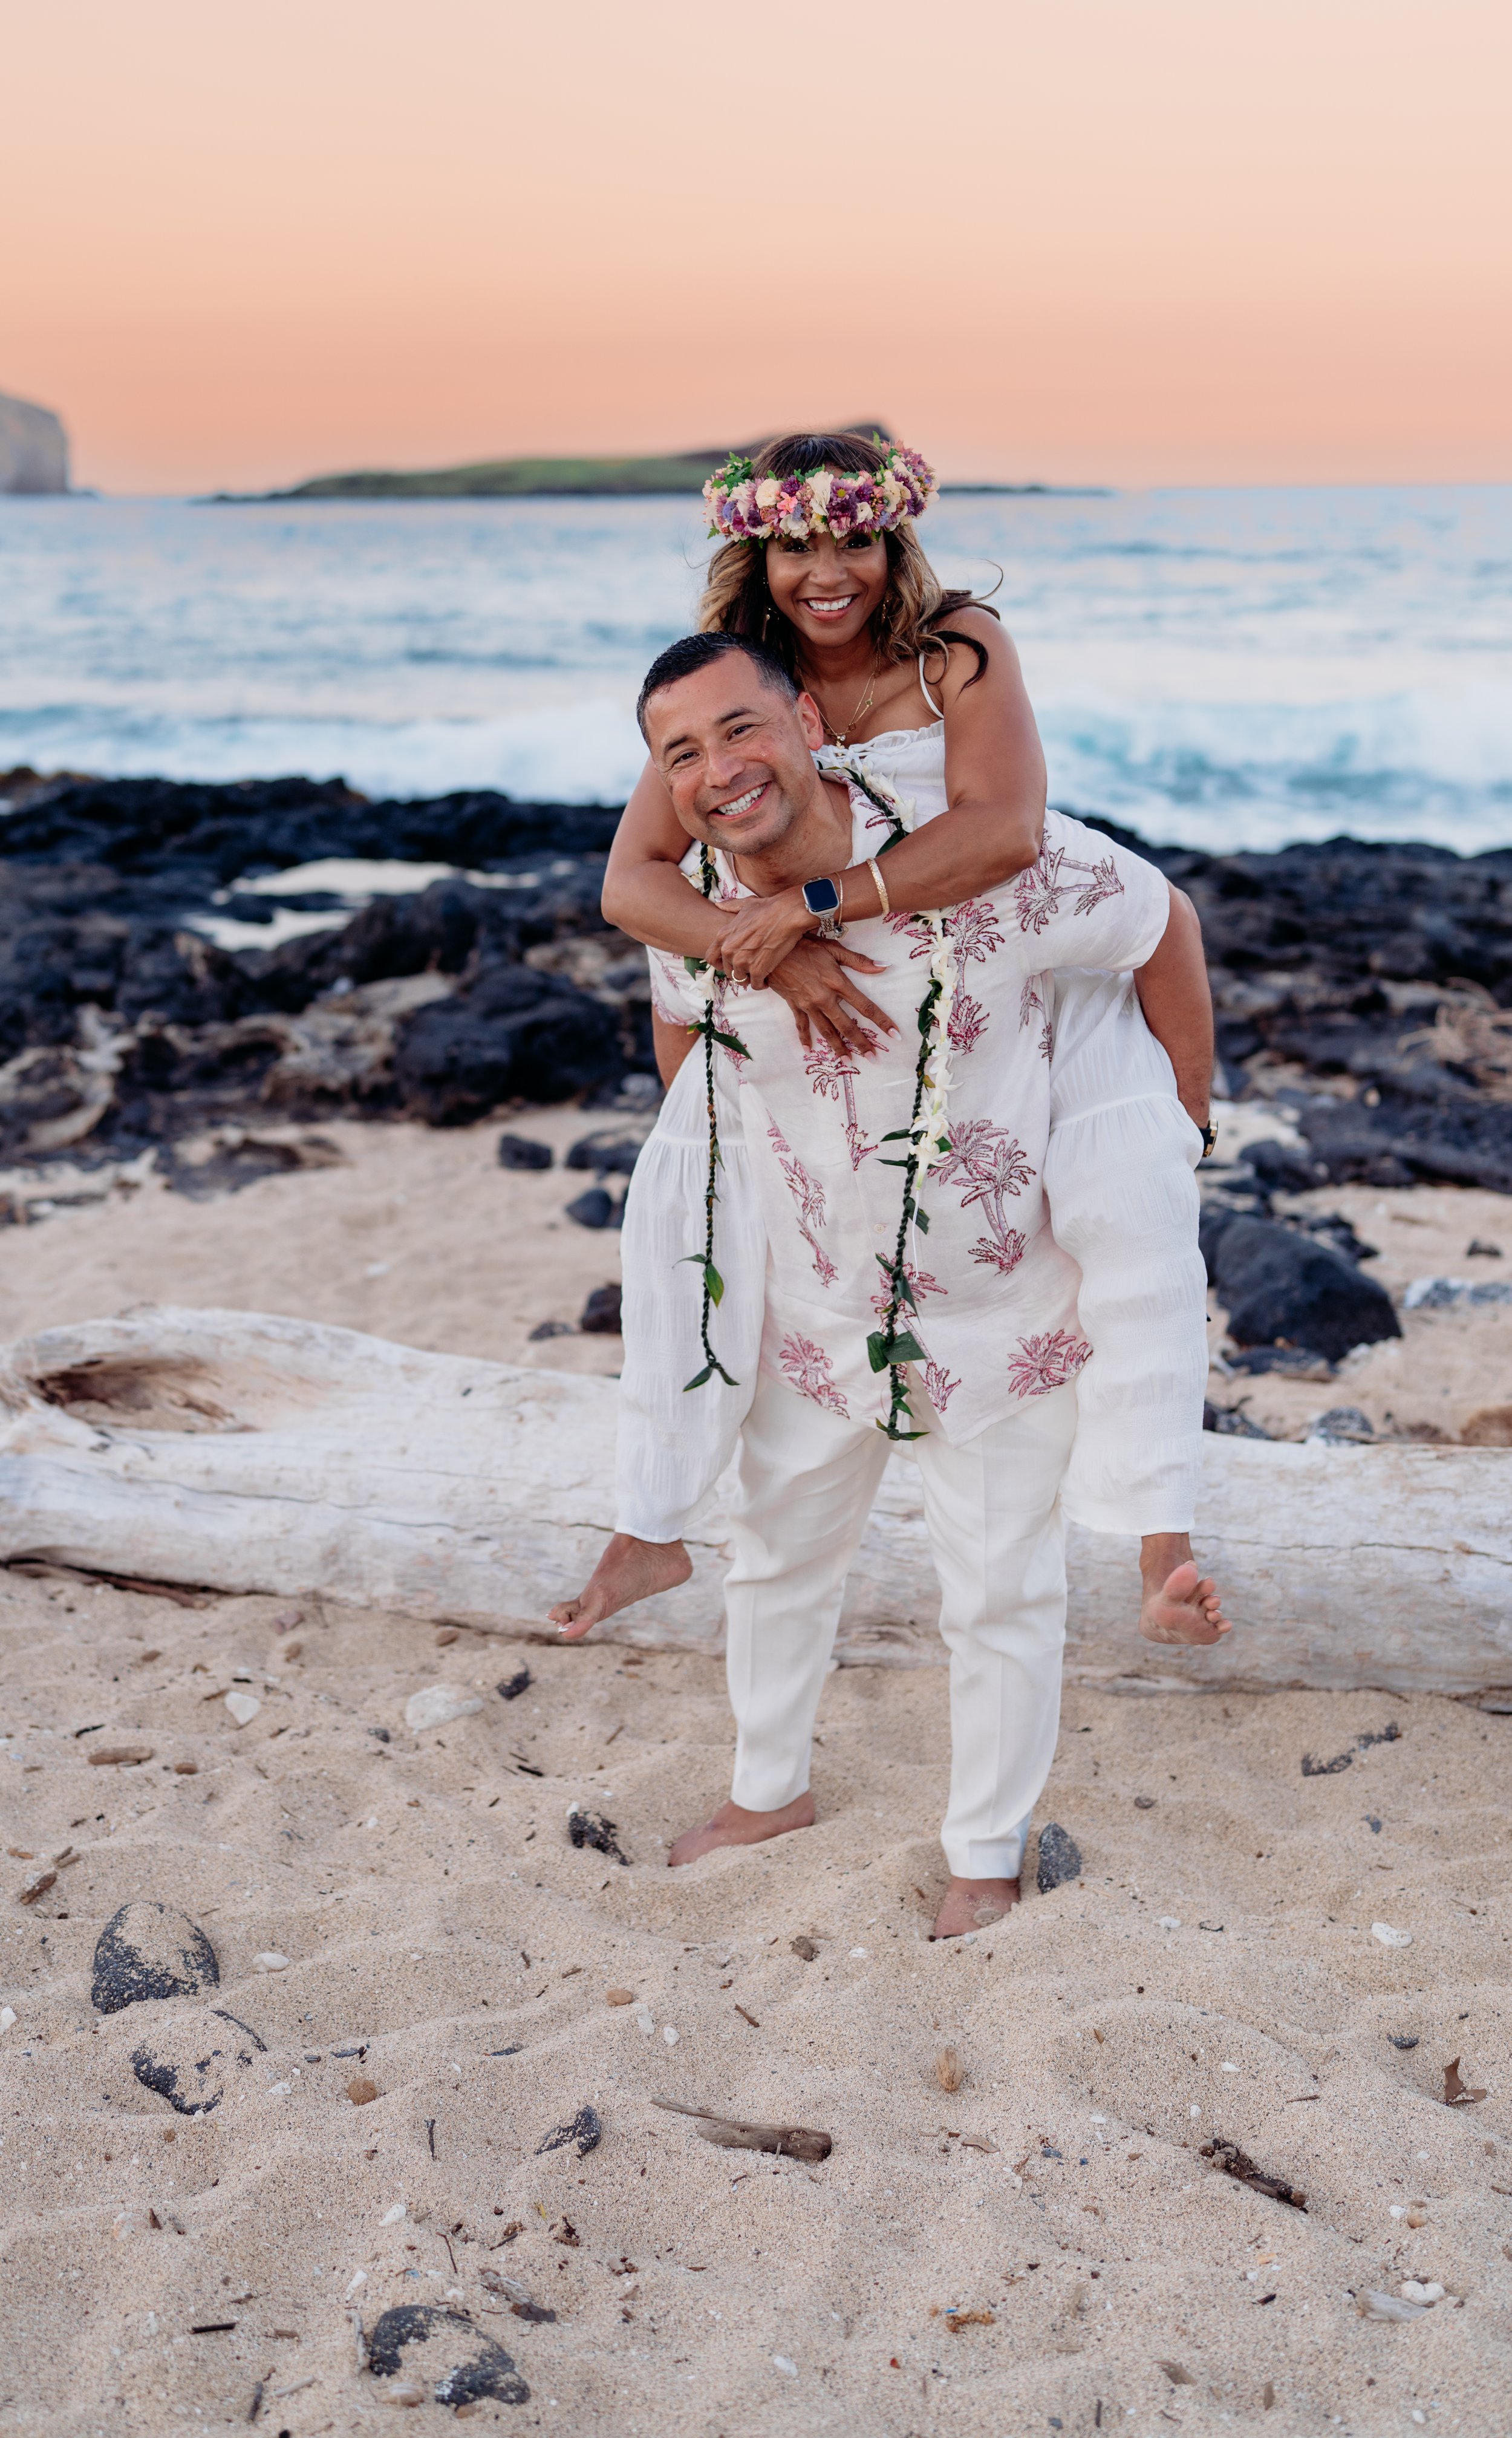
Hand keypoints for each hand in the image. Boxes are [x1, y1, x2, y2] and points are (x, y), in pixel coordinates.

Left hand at [708, 888, 814, 986]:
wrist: (787, 914)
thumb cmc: (768, 908)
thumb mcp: (745, 904)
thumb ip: (730, 906)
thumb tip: (718, 904)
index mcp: (723, 936)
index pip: (711, 958)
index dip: (720, 964)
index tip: (729, 965)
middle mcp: (729, 951)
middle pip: (728, 971)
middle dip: (738, 971)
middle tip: (750, 969)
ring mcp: (742, 961)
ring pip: (741, 980)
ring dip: (750, 978)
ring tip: (759, 974)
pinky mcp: (757, 970)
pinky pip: (756, 985)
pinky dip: (762, 984)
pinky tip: (768, 978)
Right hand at [766, 938, 895, 1058]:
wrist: (770, 949)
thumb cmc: (804, 944)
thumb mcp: (833, 948)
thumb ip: (858, 961)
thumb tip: (884, 967)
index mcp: (837, 983)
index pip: (865, 1006)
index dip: (882, 1021)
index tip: (895, 1034)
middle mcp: (824, 998)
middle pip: (847, 1025)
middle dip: (861, 1043)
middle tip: (873, 1058)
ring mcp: (808, 1004)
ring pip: (826, 1030)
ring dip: (838, 1047)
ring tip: (848, 1062)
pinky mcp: (795, 1005)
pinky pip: (801, 1025)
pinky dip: (805, 1038)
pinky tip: (809, 1051)